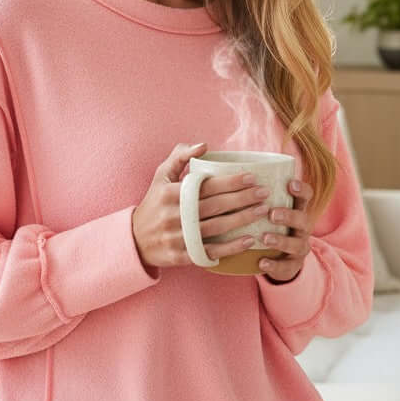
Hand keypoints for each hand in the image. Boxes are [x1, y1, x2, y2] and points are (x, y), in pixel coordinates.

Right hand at [131, 142, 271, 269]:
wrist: (135, 239)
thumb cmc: (154, 203)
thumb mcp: (161, 176)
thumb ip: (179, 156)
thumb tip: (204, 145)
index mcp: (171, 193)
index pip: (207, 186)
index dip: (231, 181)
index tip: (252, 177)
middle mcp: (175, 215)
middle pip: (216, 206)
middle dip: (243, 198)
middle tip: (264, 193)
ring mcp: (178, 236)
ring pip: (217, 227)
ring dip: (242, 219)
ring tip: (262, 211)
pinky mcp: (182, 255)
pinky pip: (211, 251)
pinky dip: (231, 247)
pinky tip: (249, 240)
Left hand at [258, 179, 313, 283]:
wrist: (281, 259)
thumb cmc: (269, 226)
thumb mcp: (270, 210)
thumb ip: (260, 195)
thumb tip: (235, 172)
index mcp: (297, 210)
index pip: (306, 197)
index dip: (301, 190)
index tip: (290, 184)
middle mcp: (302, 228)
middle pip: (303, 219)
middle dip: (289, 215)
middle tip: (272, 213)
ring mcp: (299, 247)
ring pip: (297, 244)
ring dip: (281, 240)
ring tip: (264, 238)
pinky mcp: (291, 266)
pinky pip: (286, 267)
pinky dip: (274, 265)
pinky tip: (262, 262)